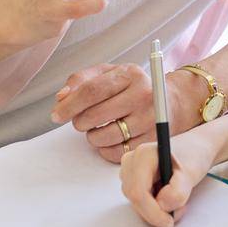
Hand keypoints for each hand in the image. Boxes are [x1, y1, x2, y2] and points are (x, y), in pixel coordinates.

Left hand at [52, 63, 188, 163]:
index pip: (92, 90)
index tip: (56, 115)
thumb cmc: (132, 87)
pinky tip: (108, 139)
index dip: (69, 105)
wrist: (171, 101)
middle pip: (96, 115)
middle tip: (80, 120)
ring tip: (97, 128)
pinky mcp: (152, 139)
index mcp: (130, 74)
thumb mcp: (110, 73)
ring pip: (104, 137)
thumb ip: (82, 80)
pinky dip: (104, 149)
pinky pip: (116, 152)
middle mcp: (143, 95)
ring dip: (92, 136)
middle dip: (79, 121)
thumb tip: (61, 97)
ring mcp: (150, 119)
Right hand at [120, 128, 221, 226]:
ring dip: (158, 210)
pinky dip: (155, 208)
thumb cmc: (193, 156)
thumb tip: (162, 206)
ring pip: (137, 203)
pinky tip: (169, 200)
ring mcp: (130, 172)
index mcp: (143, 155)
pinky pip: (140, 203)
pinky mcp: (133, 182)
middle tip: (179, 210)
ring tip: (179, 202)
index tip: (168, 222)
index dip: (152, 212)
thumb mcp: (191, 173)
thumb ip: (178, 191)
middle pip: (135, 199)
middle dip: (157, 212)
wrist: (195, 150)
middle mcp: (131, 162)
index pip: (138, 191)